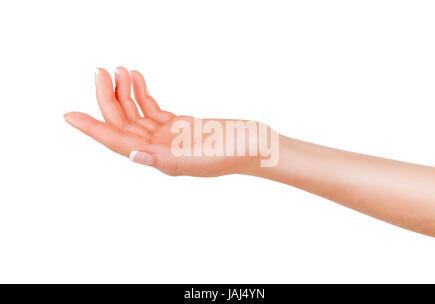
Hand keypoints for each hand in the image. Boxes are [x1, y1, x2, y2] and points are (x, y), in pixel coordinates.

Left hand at [64, 67, 260, 175]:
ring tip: (116, 69)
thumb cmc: (237, 152)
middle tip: (100, 71)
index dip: (94, 128)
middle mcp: (160, 149)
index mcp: (162, 159)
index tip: (69, 115)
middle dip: (108, 99)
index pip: (119, 142)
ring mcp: (169, 137)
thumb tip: (134, 155)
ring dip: (123, 92)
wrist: (258, 145)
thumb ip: (167, 160)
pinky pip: (152, 108)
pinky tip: (136, 77)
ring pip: (136, 114)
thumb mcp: (203, 158)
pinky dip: (141, 93)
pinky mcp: (180, 125)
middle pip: (124, 124)